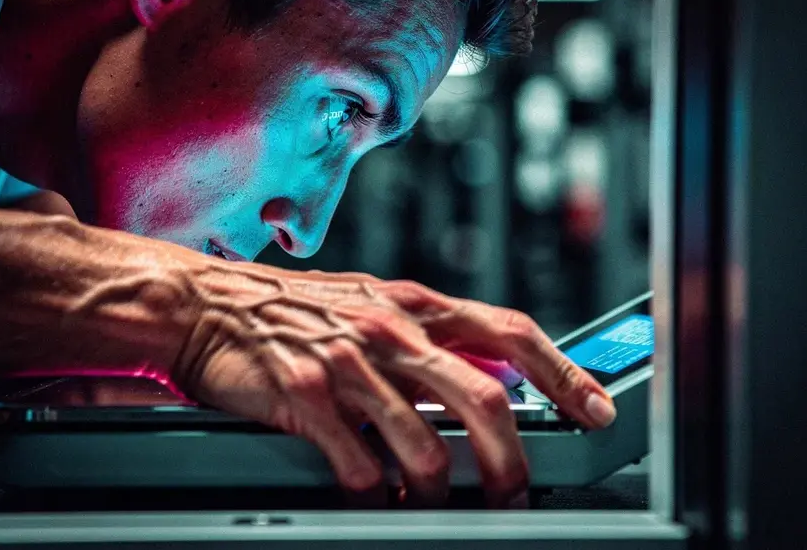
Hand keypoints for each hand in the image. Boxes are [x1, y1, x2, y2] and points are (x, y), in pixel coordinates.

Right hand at [171, 264, 615, 508]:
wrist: (209, 304)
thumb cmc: (295, 306)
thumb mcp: (372, 303)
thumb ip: (431, 337)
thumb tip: (490, 376)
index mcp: (415, 303)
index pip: (511, 332)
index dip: (564, 372)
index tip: (597, 408)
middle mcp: (390, 330)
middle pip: (485, 402)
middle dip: (512, 462)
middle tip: (518, 493)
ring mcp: (349, 364)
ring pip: (426, 447)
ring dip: (439, 491)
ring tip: (432, 503)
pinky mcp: (307, 398)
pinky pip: (361, 467)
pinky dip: (376, 495)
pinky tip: (374, 497)